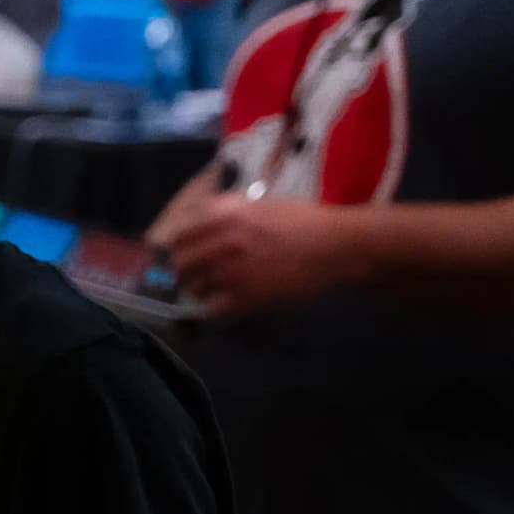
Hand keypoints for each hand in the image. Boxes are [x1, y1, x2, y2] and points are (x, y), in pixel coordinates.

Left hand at [161, 190, 355, 318]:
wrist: (336, 246)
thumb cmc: (305, 221)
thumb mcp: (262, 204)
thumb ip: (229, 207)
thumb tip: (203, 212)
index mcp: (225, 218)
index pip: (180, 237)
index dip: (176, 248)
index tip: (179, 254)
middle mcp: (223, 244)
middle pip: (182, 263)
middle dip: (182, 271)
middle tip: (189, 276)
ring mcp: (234, 273)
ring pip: (196, 287)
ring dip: (199, 290)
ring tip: (207, 291)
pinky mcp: (248, 298)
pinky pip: (216, 309)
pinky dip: (213, 310)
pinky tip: (220, 307)